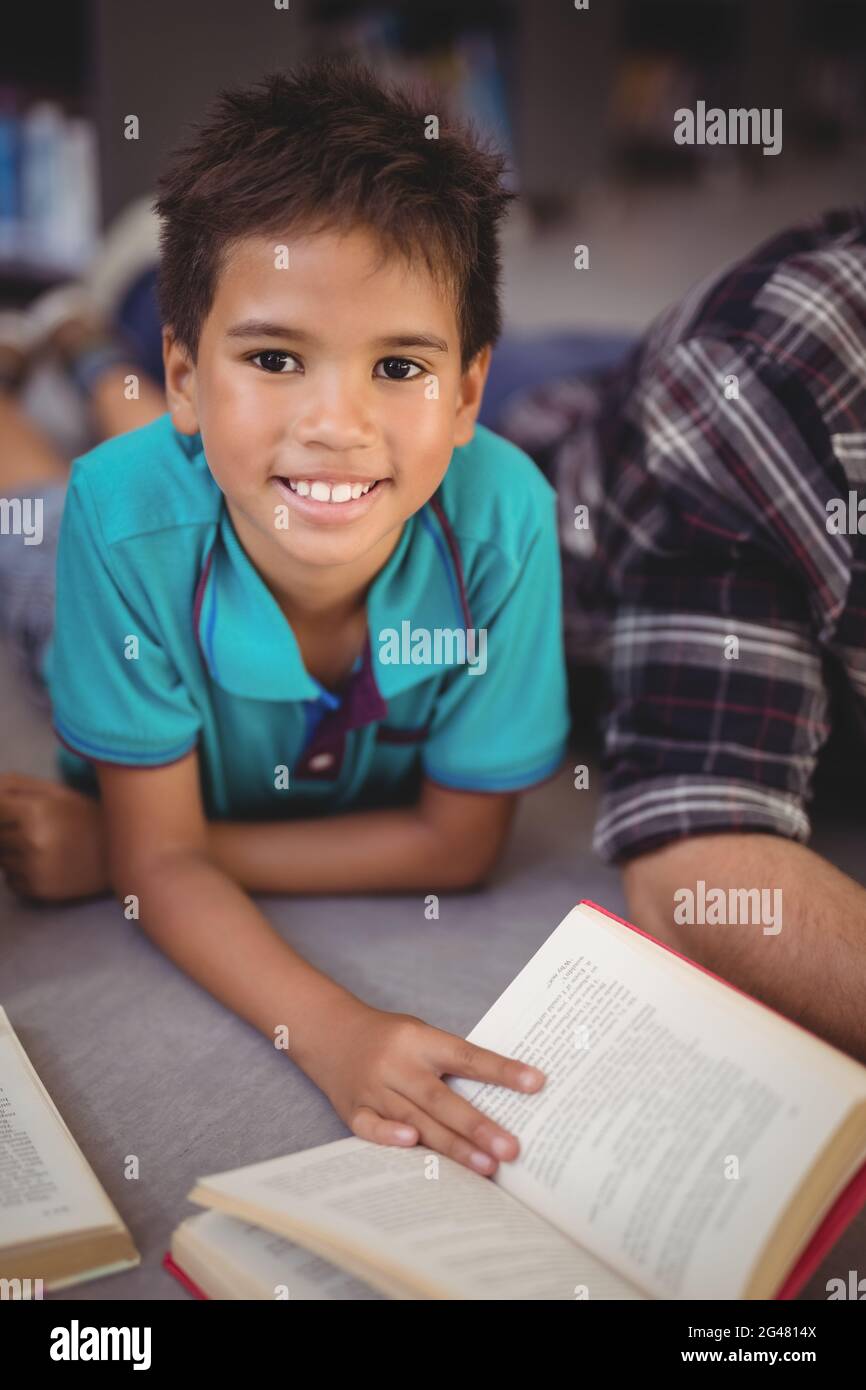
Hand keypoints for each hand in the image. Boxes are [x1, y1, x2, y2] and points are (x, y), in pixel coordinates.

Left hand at [0, 773, 109, 900]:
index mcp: (33, 811)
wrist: (121, 855)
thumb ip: (15, 786)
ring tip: (42, 847)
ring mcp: (33, 868)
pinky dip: (20, 873)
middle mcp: (30, 841)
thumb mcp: (56, 792)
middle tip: (34, 830)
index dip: (2, 810)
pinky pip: (10, 880)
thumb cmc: (86, 817)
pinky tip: (45, 865)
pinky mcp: (38, 890)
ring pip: (1, 859)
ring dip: (13, 853)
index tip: (14, 813)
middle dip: (8, 831)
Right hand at [303, 998, 545, 1175]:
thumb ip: (450, 1063)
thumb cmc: (389, 1038)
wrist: (328, 1032)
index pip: (466, 1056)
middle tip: (512, 1149)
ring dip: (452, 1146)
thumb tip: (501, 1099)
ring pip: (415, 1119)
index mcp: (419, 1040)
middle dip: (478, 1126)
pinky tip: (415, 1148)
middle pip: (441, 1098)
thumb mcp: (421, 1035)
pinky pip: (371, 1127)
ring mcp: (373, 1088)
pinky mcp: (352, 1109)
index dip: (501, 1070)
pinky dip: (390, 1137)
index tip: (536, 1083)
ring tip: (487, 1166)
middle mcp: (397, 1064)